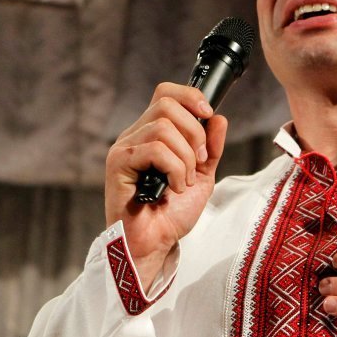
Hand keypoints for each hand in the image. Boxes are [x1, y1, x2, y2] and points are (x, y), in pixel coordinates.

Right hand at [105, 82, 227, 288]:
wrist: (156, 244)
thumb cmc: (171, 214)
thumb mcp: (202, 176)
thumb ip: (211, 148)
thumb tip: (218, 118)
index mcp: (152, 134)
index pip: (165, 93)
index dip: (190, 96)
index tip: (208, 115)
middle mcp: (135, 136)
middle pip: (167, 105)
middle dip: (194, 133)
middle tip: (199, 161)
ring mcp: (124, 148)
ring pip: (163, 128)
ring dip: (186, 158)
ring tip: (183, 182)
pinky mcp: (118, 163)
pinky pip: (155, 150)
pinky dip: (175, 169)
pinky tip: (173, 188)